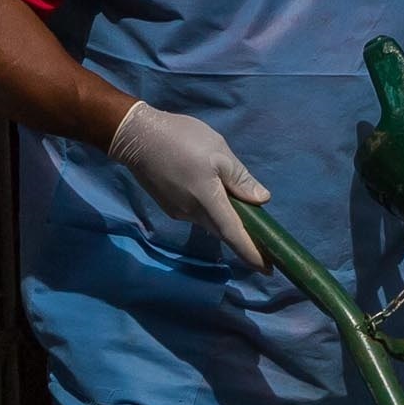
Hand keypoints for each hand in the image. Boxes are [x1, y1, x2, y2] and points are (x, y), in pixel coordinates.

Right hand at [107, 102, 269, 265]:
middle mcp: (192, 214)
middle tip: (262, 238)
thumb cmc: (181, 139)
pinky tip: (211, 193)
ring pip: (209, 221)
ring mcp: (178, 211)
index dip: (252, 253)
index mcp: (208, 202)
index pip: (235, 235)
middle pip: (223, 231)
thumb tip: (262, 199)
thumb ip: (240, 179)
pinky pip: (196, 213)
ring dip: (225, 220)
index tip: (268, 269)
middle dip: (242, 238)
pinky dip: (209, 210)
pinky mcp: (169, 205)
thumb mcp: (219, 152)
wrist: (135, 135)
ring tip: (239, 207)